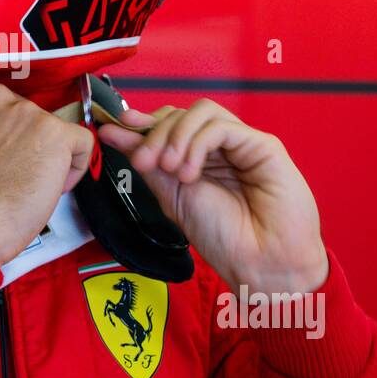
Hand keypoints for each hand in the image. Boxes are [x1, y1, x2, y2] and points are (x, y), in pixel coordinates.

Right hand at [0, 83, 93, 264]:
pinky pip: (82, 141)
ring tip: (31, 183)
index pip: (1, 104)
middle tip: (17, 173)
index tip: (5, 154)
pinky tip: (53, 186)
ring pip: (55, 129)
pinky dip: (76, 167)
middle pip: (30, 115)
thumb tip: (6, 135)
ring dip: (50, 155)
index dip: (7, 133)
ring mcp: (28, 113)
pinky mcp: (55, 133)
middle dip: (29, 142)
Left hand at [98, 100, 327, 294]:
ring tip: (170, 169)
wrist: (261, 265)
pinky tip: (190, 173)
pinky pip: (221, 127)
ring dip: (175, 136)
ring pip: (200, 111)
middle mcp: (221, 147)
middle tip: (144, 162)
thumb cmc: (224, 239)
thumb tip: (113, 133)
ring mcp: (242, 144)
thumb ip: (148, 164)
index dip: (141, 123)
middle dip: (154, 133)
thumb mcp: (172, 197)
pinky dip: (197, 144)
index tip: (113, 130)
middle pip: (181, 113)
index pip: (168, 123)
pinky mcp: (263, 146)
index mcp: (200, 158)